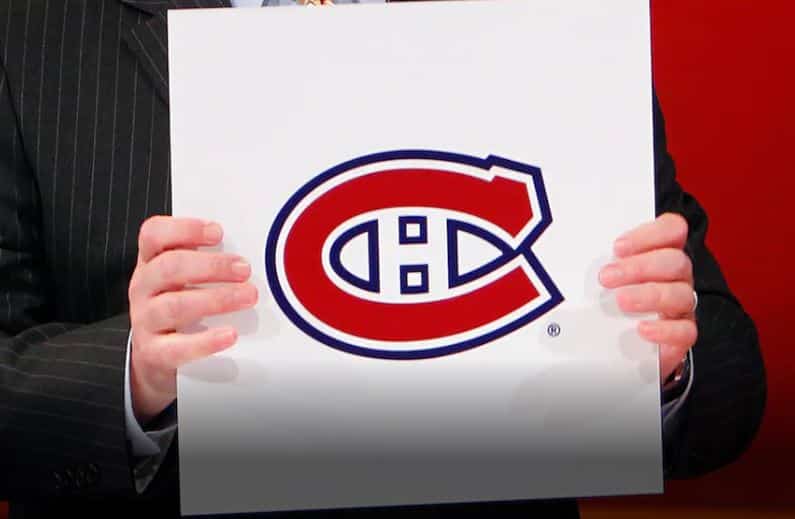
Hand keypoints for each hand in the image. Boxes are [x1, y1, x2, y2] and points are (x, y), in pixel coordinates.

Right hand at [128, 216, 257, 423]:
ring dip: (216, 299)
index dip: (184, 229)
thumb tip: (251, 251)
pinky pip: (177, 347)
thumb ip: (208, 261)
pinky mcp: (152, 352)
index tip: (218, 232)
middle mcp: (143, 287)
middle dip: (212, 266)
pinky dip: (206, 341)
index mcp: (151, 261)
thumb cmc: (179, 306)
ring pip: (175, 305)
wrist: (154, 356)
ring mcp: (144, 320)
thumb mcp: (185, 278)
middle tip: (244, 270)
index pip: (154, 234)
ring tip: (248, 297)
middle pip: (169, 267)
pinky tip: (230, 334)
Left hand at [598, 213, 696, 381]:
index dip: (651, 234)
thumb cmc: (603, 301)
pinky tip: (642, 329)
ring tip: (621, 301)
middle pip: (676, 261)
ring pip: (681, 294)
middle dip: (640, 266)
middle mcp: (674, 277)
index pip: (673, 230)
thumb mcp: (596, 276)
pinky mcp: (679, 336)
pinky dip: (665, 329)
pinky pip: (685, 331)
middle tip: (607, 277)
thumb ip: (594, 261)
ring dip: (650, 294)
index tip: (617, 247)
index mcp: (658, 254)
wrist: (610, 344)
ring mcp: (680, 306)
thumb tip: (565, 253)